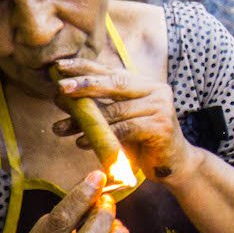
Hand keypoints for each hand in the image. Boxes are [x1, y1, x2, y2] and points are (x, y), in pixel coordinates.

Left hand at [53, 58, 201, 181]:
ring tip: (61, 127)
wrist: (174, 165)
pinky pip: (124, 129)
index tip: (58, 67)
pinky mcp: (161, 126)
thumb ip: (101, 106)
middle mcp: (156, 90)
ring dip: (86, 120)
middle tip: (60, 88)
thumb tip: (62, 95)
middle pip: (115, 83)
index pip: (111, 70)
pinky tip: (81, 142)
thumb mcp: (121, 119)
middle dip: (85, 85)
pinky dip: (101, 136)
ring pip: (116, 110)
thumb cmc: (143, 142)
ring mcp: (161, 107)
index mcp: (145, 83)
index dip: (84, 67)